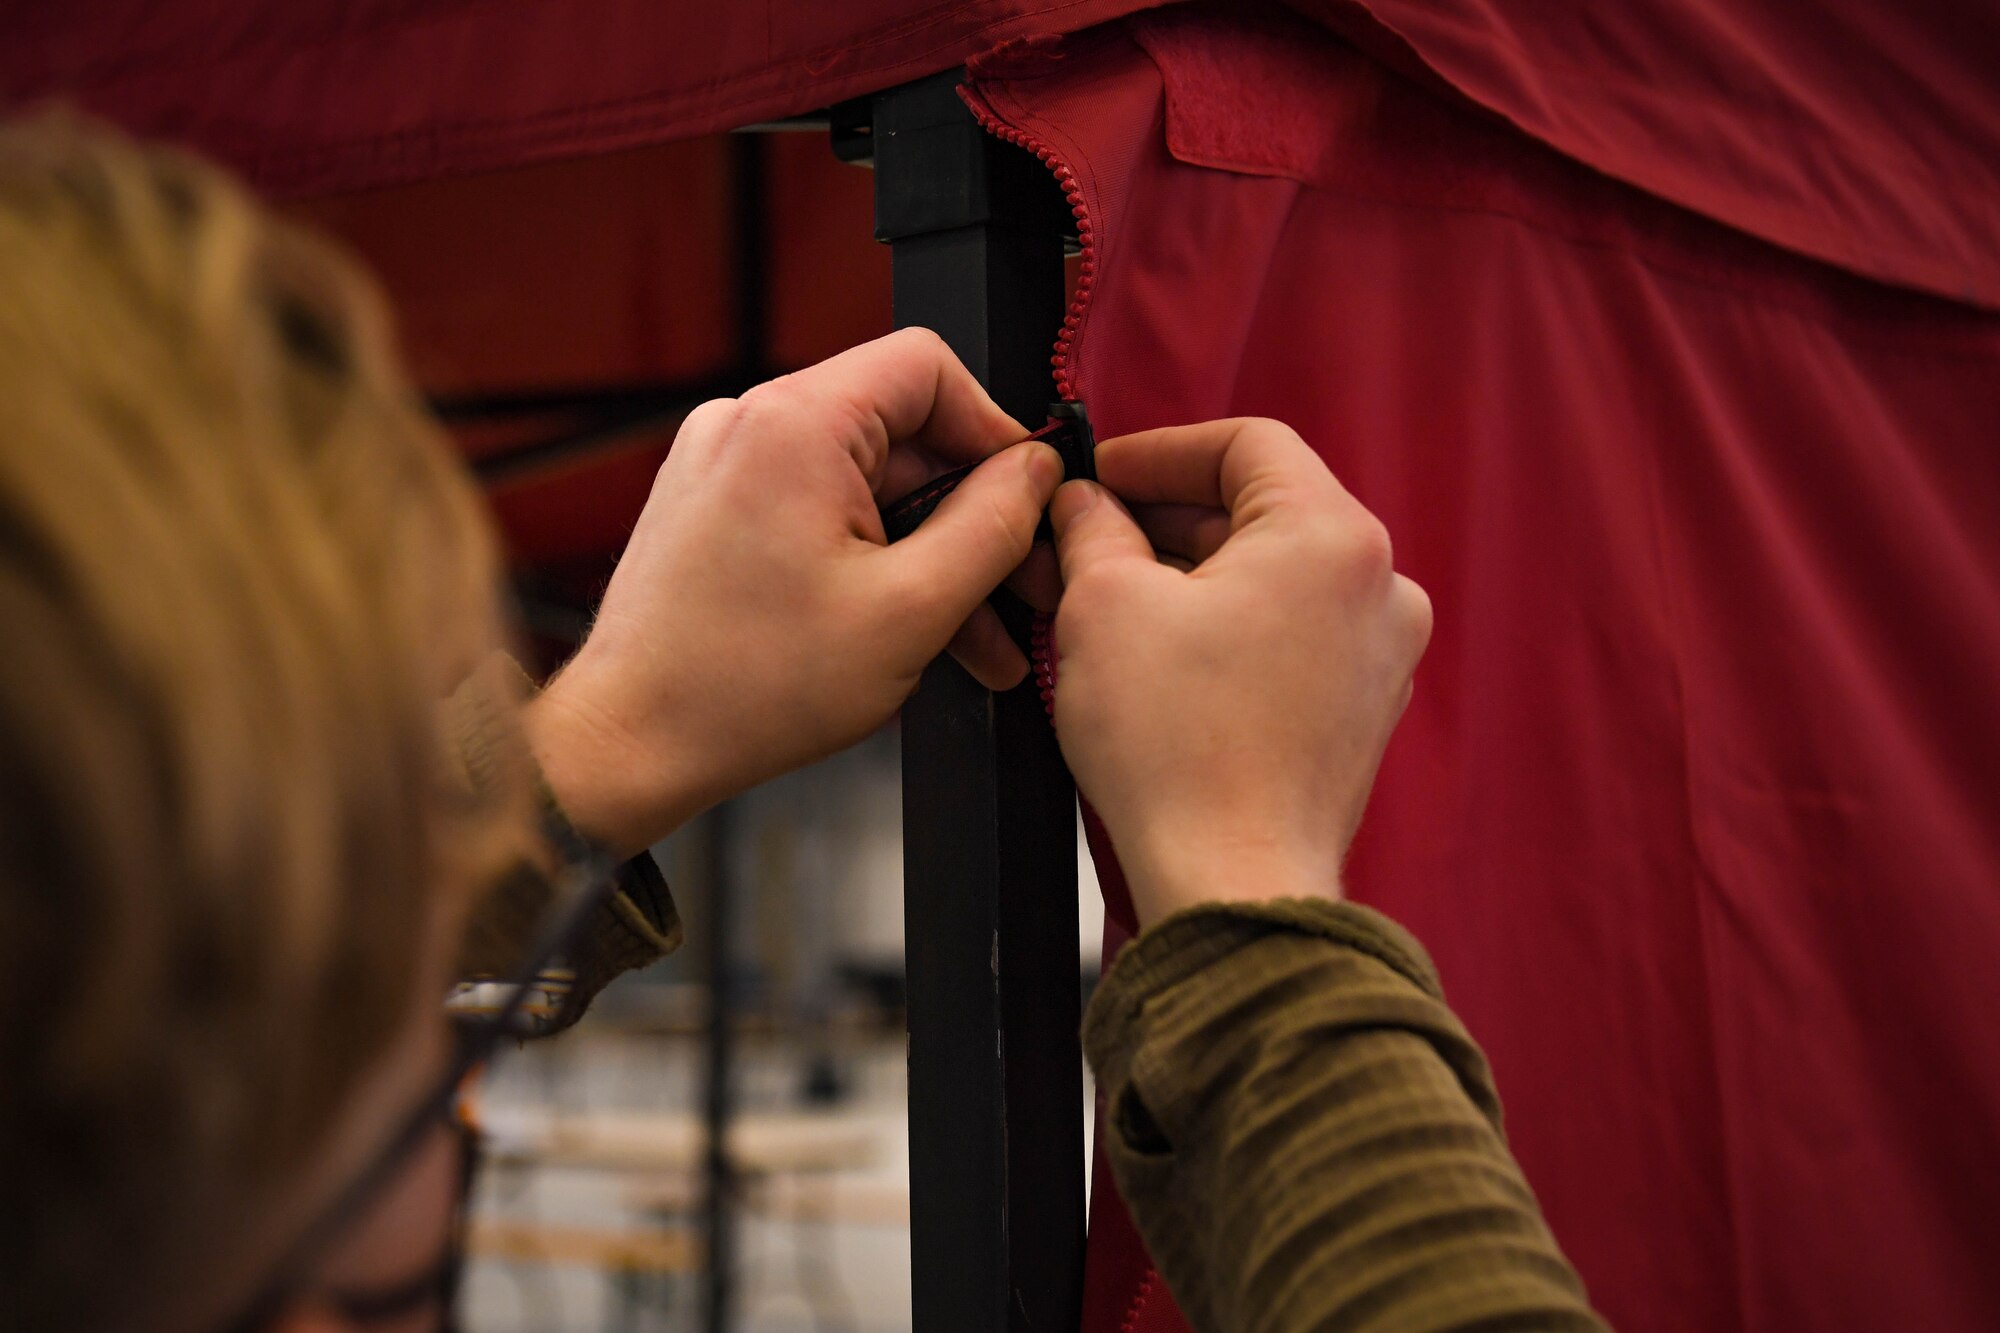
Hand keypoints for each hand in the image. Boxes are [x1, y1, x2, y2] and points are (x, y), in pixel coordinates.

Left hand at [524, 330, 1063, 855]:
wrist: (632, 744)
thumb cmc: (743, 688)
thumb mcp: (910, 611)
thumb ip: (992, 526)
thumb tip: (1034, 471)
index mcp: (793, 425)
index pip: (927, 366)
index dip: (993, 427)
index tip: (1024, 493)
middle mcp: (749, 425)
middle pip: (902, 433)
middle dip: (970, 516)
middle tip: (1018, 588)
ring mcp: (726, 466)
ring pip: (867, 484)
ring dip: (928, 554)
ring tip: (973, 640)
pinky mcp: (716, 509)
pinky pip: (821, 512)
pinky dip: (872, 562)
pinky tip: (909, 631)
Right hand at [1048, 419, 1431, 928]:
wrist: (1231, 882)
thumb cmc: (1176, 747)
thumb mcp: (1104, 605)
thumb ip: (1092, 528)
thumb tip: (1083, 504)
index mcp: (1331, 535)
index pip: (1246, 443)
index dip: (1157, 452)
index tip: (1097, 477)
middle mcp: (1378, 586)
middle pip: (1260, 511)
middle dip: (1162, 522)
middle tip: (1081, 543)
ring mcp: (1380, 655)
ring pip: (1270, 578)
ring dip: (1188, 579)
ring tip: (1105, 606)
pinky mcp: (1362, 713)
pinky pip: (1287, 638)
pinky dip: (1225, 631)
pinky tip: (1156, 659)